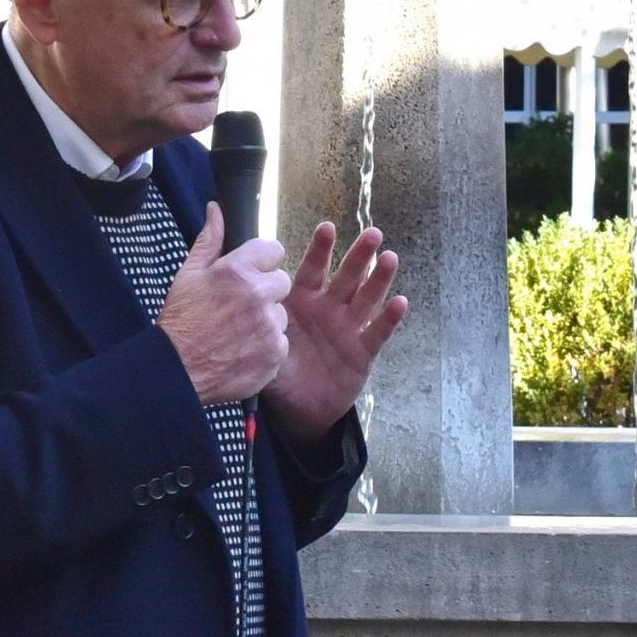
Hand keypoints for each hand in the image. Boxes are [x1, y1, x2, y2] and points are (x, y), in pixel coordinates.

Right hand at [158, 203, 291, 404]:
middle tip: (241, 307)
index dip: (262, 262)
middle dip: (266, 291)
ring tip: (238, 332)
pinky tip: (243, 350)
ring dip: (266, 321)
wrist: (178, 370)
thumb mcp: (188, 274)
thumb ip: (209, 240)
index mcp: (238, 270)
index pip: (273, 250)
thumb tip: (216, 210)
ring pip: (281, 314)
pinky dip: (266, 347)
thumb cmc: (180, 321)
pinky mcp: (275, 353)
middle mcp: (258, 295)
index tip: (251, 274)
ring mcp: (269, 325)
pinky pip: (280, 342)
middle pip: (282, 281)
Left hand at [263, 223, 407, 442]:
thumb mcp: (262, 343)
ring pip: (367, 299)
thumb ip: (255, 321)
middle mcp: (329, 309)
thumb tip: (237, 296)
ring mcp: (348, 329)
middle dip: (359, 255)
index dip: (320, 250)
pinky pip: (377, 333)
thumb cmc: (279, 369)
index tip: (327, 228)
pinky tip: (400, 302)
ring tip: (389, 259)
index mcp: (304, 301)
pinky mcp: (362, 353)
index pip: (312, 270)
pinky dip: (388, 319)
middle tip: (372, 233)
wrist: (296, 408)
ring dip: (379, 279)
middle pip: (347, 277)